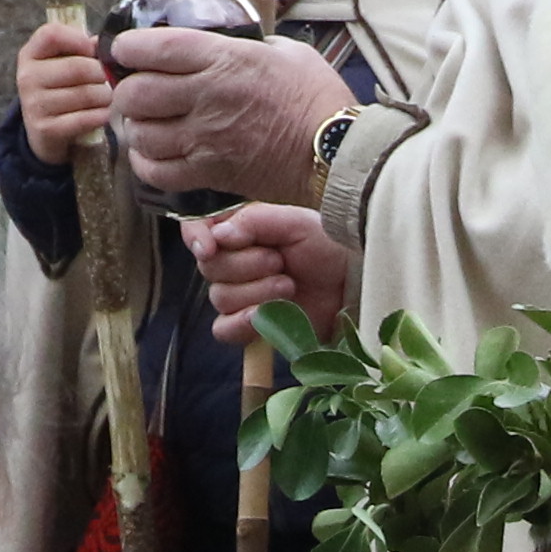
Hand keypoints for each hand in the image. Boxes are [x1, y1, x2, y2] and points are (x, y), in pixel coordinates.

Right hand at [14, 19, 112, 163]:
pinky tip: (104, 114)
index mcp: (30, 54)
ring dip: (105, 96)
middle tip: (108, 80)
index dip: (78, 39)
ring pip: (86, 94)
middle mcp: (27, 77)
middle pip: (78, 67)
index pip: (52, 34)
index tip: (91, 51)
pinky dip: (101, 115)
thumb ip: (81, 49)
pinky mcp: (46, 129)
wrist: (44, 132)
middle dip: (102, 74)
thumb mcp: (62, 64)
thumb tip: (103, 44)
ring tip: (106, 98)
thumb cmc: (60, 90)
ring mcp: (34, 104)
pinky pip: (84, 118)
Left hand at [106, 27, 350, 205]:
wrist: (336, 153)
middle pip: (136, 93)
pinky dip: (145, 163)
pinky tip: (151, 155)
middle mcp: (206, 97)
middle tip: (132, 92)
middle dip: (126, 92)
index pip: (154, 48)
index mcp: (224, 60)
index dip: (127, 49)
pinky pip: (157, 171)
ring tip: (142, 125)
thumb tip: (231, 46)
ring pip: (141, 134)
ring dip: (135, 128)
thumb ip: (250, 47)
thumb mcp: (287, 53)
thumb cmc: (319, 100)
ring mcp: (205, 139)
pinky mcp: (210, 173)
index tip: (124, 51)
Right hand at [194, 202, 351, 337]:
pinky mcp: (252, 327)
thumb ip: (254, 221)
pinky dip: (241, 323)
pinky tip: (264, 315)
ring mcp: (243, 296)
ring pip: (220, 298)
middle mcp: (236, 263)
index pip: (199, 231)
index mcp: (241, 232)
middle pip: (210, 268)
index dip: (196, 237)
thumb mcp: (295, 222)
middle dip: (245, 265)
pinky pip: (224, 330)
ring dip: (255, 291)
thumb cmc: (329, 247)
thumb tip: (218, 236)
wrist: (355, 284)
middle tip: (279, 262)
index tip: (210, 247)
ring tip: (289, 285)